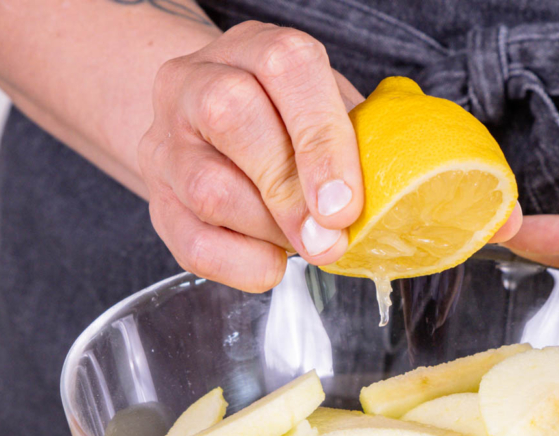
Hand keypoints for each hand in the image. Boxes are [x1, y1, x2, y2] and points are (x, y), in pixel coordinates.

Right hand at [139, 22, 366, 290]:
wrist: (209, 132)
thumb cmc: (286, 124)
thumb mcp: (327, 110)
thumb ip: (359, 140)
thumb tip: (401, 192)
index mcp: (255, 49)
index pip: (286, 68)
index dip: (320, 139)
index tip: (345, 205)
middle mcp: (197, 83)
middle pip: (231, 117)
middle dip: (289, 190)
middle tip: (328, 240)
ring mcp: (167, 142)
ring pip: (207, 187)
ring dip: (269, 230)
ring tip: (303, 245)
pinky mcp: (156, 201)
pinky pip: (191, 242)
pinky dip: (241, 264)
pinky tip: (270, 263)